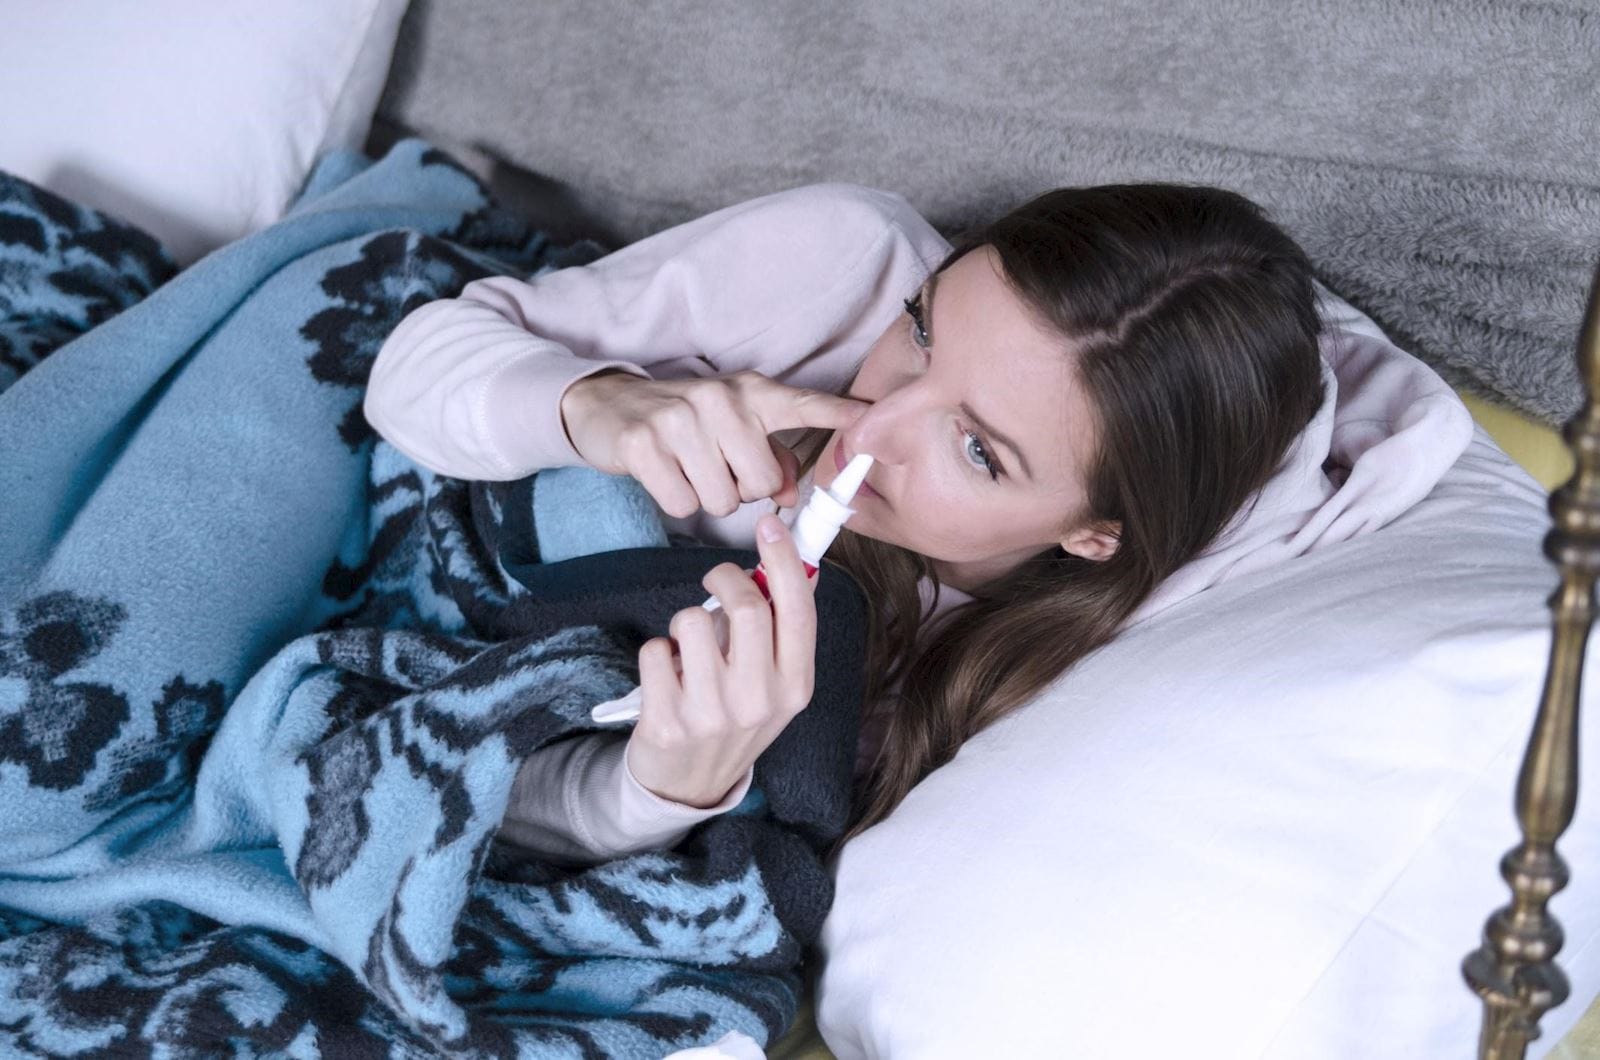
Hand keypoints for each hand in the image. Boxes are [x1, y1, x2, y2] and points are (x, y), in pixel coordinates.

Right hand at [560, 369, 868, 515]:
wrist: (608, 405)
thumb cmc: (684, 422)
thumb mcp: (732, 430)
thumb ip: (771, 459)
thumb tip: (792, 492)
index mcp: (750, 393)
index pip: (803, 404)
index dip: (838, 413)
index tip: (871, 415)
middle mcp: (719, 399)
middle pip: (760, 483)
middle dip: (742, 491)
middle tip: (716, 469)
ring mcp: (679, 419)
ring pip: (722, 500)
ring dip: (707, 497)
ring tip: (688, 468)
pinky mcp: (644, 444)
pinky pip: (683, 504)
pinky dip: (675, 500)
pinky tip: (664, 474)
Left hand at [625, 513, 817, 807]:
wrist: (689, 784)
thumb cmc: (735, 719)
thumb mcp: (775, 684)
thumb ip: (783, 631)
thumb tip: (796, 566)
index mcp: (795, 686)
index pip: (797, 610)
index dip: (784, 560)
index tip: (769, 526)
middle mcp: (759, 701)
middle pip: (745, 606)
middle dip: (724, 577)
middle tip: (716, 581)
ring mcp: (712, 714)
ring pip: (692, 620)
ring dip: (686, 622)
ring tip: (690, 648)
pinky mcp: (667, 721)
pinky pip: (654, 648)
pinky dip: (656, 652)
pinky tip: (666, 677)